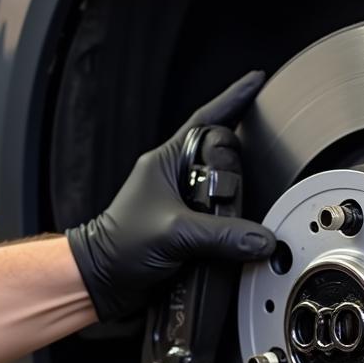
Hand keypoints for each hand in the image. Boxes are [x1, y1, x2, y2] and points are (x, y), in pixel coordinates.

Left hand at [67, 71, 275, 321]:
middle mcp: (177, 177)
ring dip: (237, 197)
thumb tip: (260, 238)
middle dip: (239, 163)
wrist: (103, 280)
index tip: (256, 82)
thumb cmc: (119, 246)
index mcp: (167, 161)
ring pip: (224, 188)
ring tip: (244, 206)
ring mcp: (183, 203)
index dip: (233, 99)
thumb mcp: (174, 233)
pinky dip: (234, 222)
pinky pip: (221, 217)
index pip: (206, 120)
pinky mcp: (189, 228)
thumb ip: (221, 234)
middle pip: (223, 156)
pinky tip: (242, 229)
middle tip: (247, 174)